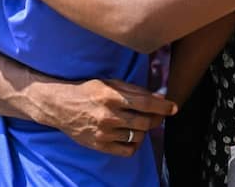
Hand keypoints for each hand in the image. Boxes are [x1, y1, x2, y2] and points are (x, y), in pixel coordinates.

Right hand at [47, 78, 177, 156]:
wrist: (60, 106)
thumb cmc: (88, 91)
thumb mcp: (110, 83)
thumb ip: (134, 90)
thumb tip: (158, 97)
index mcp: (112, 96)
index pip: (146, 103)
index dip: (163, 106)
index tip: (174, 107)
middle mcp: (109, 115)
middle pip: (145, 122)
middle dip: (157, 119)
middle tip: (159, 116)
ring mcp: (104, 132)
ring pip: (138, 136)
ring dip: (145, 130)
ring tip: (141, 124)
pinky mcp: (100, 145)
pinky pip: (127, 150)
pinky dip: (135, 144)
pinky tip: (133, 136)